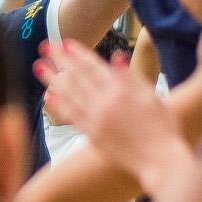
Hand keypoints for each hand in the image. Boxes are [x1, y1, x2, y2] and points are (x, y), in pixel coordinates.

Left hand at [39, 42, 188, 198]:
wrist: (159, 159)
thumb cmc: (162, 126)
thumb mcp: (152, 96)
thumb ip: (131, 77)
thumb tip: (116, 56)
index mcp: (120, 91)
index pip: (94, 67)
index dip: (78, 54)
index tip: (64, 43)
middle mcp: (105, 103)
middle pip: (77, 77)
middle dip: (59, 60)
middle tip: (45, 47)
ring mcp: (96, 120)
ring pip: (70, 95)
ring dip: (53, 79)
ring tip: (39, 67)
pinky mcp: (92, 135)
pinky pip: (72, 116)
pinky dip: (60, 104)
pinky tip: (49, 95)